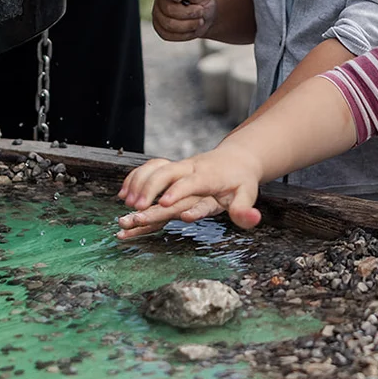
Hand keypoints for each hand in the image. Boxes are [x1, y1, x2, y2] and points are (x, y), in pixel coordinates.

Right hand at [117, 149, 261, 231]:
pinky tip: (124, 195)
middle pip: (167, 172)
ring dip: (139, 184)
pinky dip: (135, 179)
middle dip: (150, 188)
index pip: (191, 182)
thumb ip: (245, 210)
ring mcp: (180, 167)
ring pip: (155, 169)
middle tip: (136, 209)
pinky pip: (149, 169)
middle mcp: (191, 169)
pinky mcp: (172, 169)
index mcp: (209, 176)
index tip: (164, 204)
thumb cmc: (241, 179)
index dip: (178, 191)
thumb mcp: (247, 194)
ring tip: (127, 205)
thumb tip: (253, 220)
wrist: (237, 157)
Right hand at [152, 0, 216, 39]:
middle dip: (190, 13)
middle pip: (168, 10)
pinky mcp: (161, 30)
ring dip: (190, 24)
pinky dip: (186, 33)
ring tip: (199, 20)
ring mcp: (157, 15)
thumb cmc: (202, 0)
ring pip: (169, 25)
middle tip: (201, 10)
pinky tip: (192, 27)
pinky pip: (170, 35)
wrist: (206, 15)